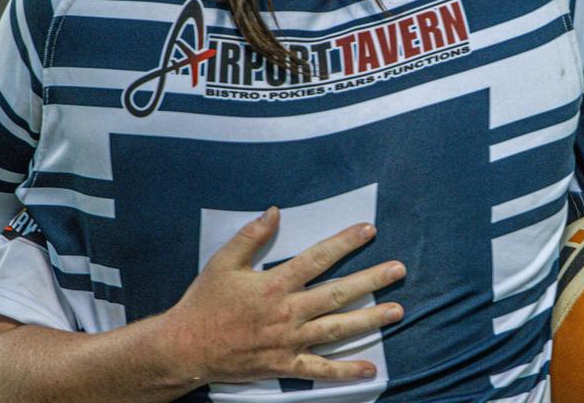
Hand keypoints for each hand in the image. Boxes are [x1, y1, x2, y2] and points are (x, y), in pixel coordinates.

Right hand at [162, 207, 405, 384]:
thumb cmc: (204, 303)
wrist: (185, 348)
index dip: (345, 242)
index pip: (318, 258)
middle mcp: (287, 312)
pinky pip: (320, 370)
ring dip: (370, 320)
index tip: (368, 230)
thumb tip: (275, 211)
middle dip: (372, 280)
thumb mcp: (223, 263)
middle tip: (399, 270)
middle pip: (338, 294)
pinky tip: (370, 369)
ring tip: (397, 310)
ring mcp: (289, 341)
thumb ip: (251, 236)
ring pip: (337, 329)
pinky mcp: (285, 365)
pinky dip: (346, 371)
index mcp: (274, 285)